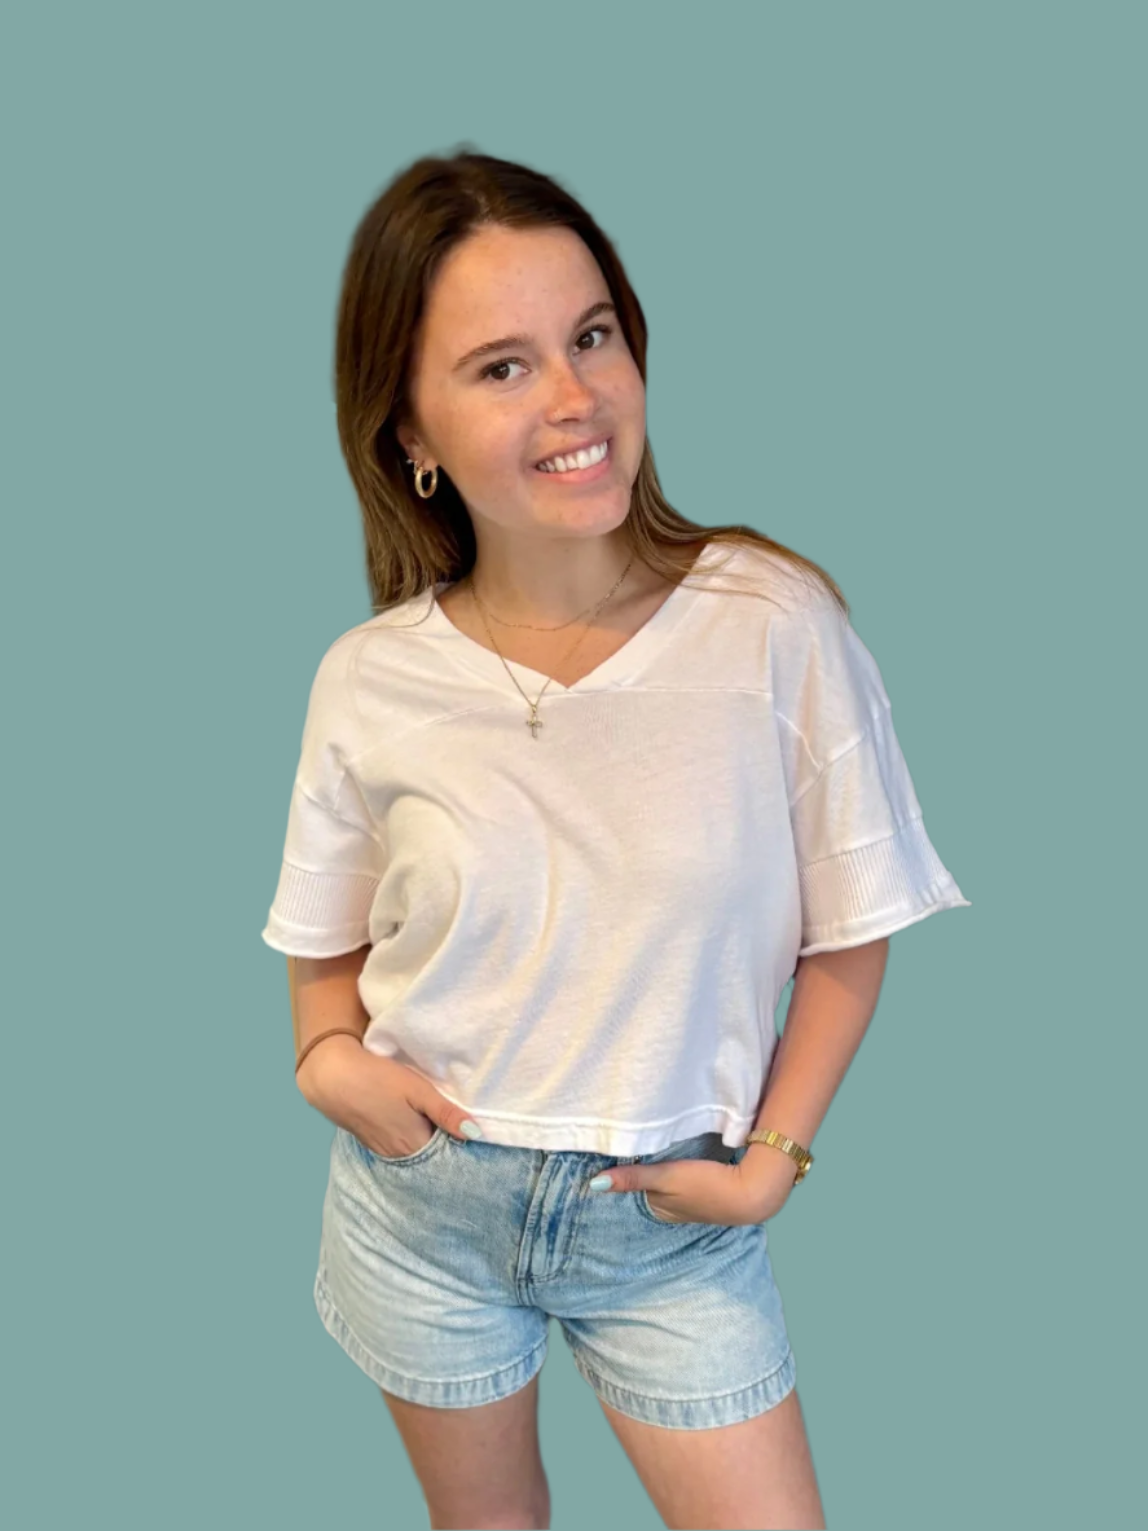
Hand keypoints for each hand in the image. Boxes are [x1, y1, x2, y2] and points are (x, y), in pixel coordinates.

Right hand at [301, 1043, 481, 1157]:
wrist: (334, 1077)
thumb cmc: (379, 1080)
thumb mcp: (418, 1090)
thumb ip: (446, 1113)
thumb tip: (475, 1134)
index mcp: (414, 1144)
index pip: (446, 1153)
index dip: (457, 1142)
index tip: (469, 1130)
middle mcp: (399, 1154)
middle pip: (429, 1154)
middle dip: (443, 1143)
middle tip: (454, 1122)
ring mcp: (382, 1150)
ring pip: (413, 1151)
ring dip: (424, 1139)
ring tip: (434, 1120)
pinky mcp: (370, 1141)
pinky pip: (398, 1146)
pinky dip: (408, 1137)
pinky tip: (410, 1121)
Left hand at [588, 1144, 797, 1224]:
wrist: (753, 1190)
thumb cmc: (707, 1186)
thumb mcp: (667, 1179)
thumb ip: (633, 1178)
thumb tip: (593, 1185)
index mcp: (659, 1210)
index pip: (631, 1190)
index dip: (620, 1174)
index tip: (604, 1155)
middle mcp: (671, 1209)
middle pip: (646, 1186)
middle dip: (635, 1170)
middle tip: (619, 1145)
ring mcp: (690, 1200)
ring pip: (663, 1181)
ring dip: (656, 1167)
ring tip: (642, 1144)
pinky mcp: (706, 1187)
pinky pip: (680, 1177)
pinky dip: (673, 1166)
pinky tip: (673, 1153)